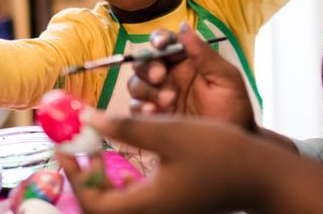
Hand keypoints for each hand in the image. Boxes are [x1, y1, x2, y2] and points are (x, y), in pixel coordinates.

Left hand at [58, 112, 271, 213]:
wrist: (260, 176)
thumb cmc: (220, 154)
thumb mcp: (170, 133)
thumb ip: (126, 126)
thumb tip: (87, 118)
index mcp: (145, 206)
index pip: (92, 201)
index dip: (73, 173)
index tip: (62, 146)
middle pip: (99, 208)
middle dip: (82, 177)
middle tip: (75, 148)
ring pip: (114, 205)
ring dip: (99, 179)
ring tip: (95, 150)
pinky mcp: (170, 208)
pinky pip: (132, 202)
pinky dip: (120, 183)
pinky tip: (127, 162)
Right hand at [129, 24, 256, 130]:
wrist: (233, 145)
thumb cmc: (234, 107)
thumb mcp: (225, 78)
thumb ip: (204, 54)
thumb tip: (184, 27)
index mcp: (187, 61)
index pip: (165, 43)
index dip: (158, 39)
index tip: (160, 44)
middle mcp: (170, 76)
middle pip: (144, 62)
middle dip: (148, 67)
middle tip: (160, 76)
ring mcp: (159, 96)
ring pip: (137, 84)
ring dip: (146, 89)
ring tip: (167, 101)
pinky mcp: (154, 118)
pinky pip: (136, 109)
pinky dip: (140, 109)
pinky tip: (154, 113)